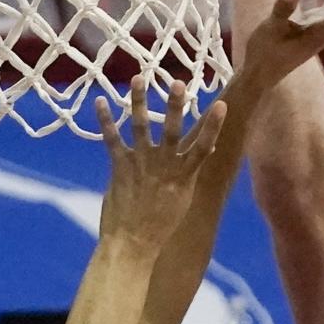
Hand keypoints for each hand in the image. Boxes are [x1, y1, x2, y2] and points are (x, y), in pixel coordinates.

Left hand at [96, 78, 225, 253]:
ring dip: (139, 101)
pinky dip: (106, 120)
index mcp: (184, 177)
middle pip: (172, 130)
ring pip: (141, 127)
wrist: (133, 244)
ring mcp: (141, 165)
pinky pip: (112, 140)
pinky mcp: (120, 168)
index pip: (204, 147)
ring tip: (139, 79)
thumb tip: (205, 154)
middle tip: (179, 83)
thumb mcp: (182, 200)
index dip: (213, 126)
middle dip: (175, 105)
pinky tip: (101, 102)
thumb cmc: (160, 226)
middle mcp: (164, 167)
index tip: (221, 105)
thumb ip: (188, 174)